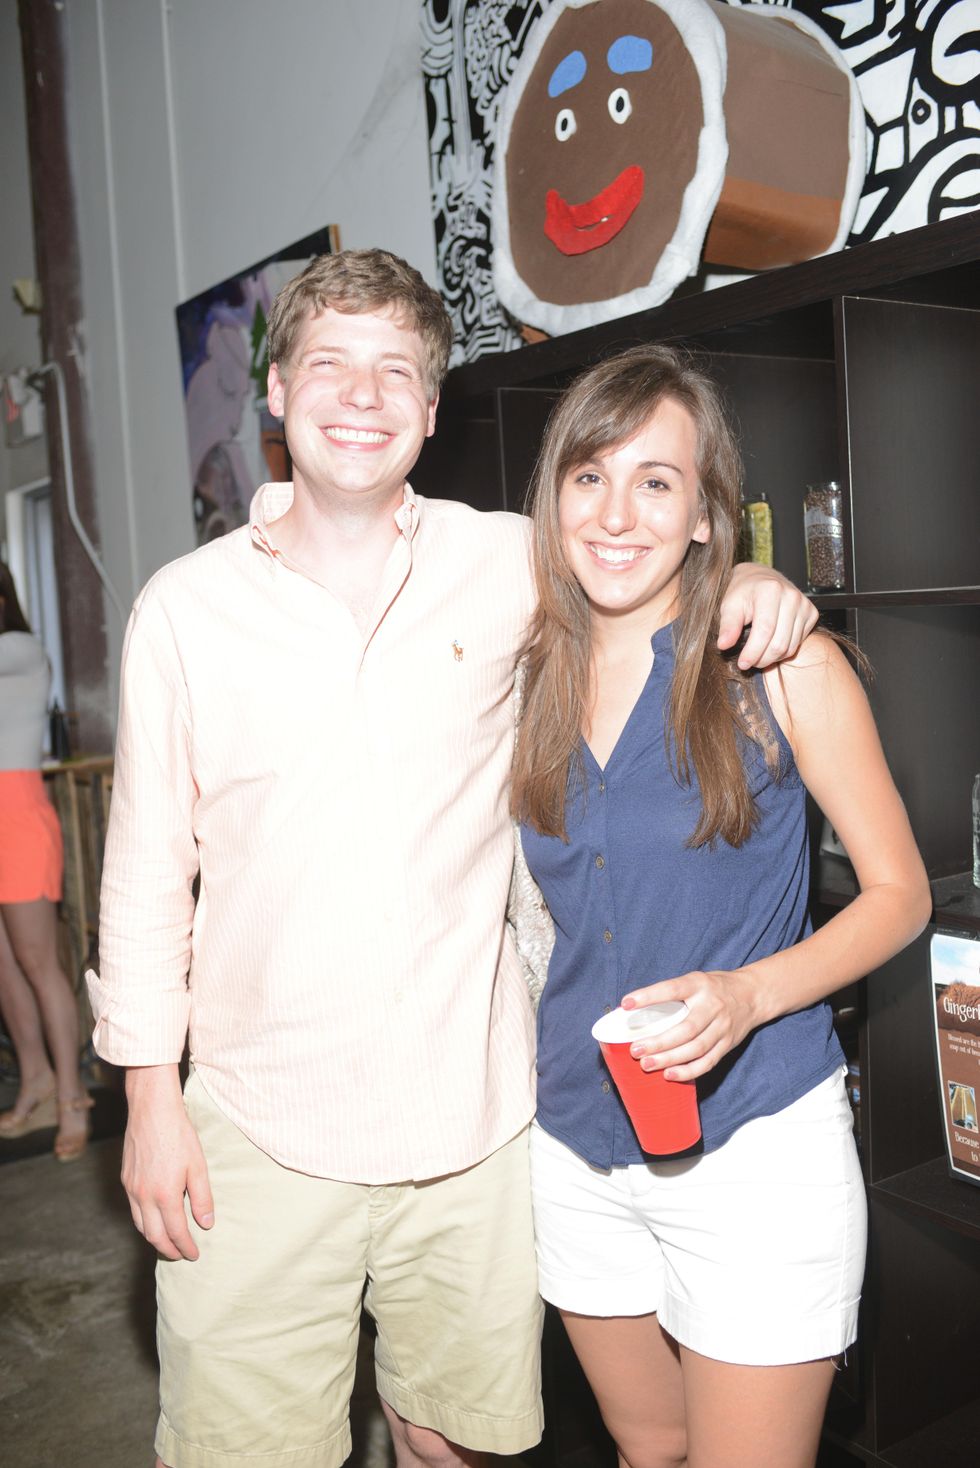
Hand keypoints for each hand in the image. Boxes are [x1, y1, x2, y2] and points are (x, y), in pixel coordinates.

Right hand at [122, 1065, 212, 1260]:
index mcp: (165, 1195)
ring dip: (154, 1238)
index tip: (194, 1254)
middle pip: (154, 1236)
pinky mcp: (126, 1179)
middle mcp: (144, 1196)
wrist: (151, 1110)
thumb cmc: (178, 1134)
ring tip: (168, 1242)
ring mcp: (132, 1188)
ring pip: (140, 1225)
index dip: (186, 1247)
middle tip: (181, 1255)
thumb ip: (202, 1197)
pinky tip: (154, 1218)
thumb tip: (206, 1224)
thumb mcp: (198, 1166)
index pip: (176, 1232)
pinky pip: (133, 1210)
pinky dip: (144, 1222)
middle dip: (168, 1249)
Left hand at [621, 970, 761, 1081]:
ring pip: (695, 1048)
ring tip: (647, 1064)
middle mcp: (712, 1006)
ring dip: (670, 1059)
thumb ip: (672, 995)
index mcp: (698, 985)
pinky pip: (708, 1062)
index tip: (626, 1004)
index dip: (648, 996)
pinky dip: (688, 1071)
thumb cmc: (714, 988)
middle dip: (659, 1042)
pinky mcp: (728, 1044)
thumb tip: (634, 1012)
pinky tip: (670, 1075)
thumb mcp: (694, 981)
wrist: (753, 995)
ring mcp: (722, 1027)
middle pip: (685, 1028)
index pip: (671, 989)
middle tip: (635, 1050)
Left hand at [717, 563, 817, 669]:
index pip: (765, 630)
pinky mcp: (812, 614)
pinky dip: (783, 651)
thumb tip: (723, 645)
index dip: (753, 652)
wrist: (761, 578)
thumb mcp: (729, 605)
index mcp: (770, 591)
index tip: (742, 664)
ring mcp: (805, 605)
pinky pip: (797, 644)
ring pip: (790, 647)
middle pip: (779, 643)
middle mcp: (792, 597)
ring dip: (771, 658)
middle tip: (748, 662)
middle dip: (761, 659)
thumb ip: (728, 625)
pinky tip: (770, 645)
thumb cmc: (743, 592)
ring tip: (757, 655)